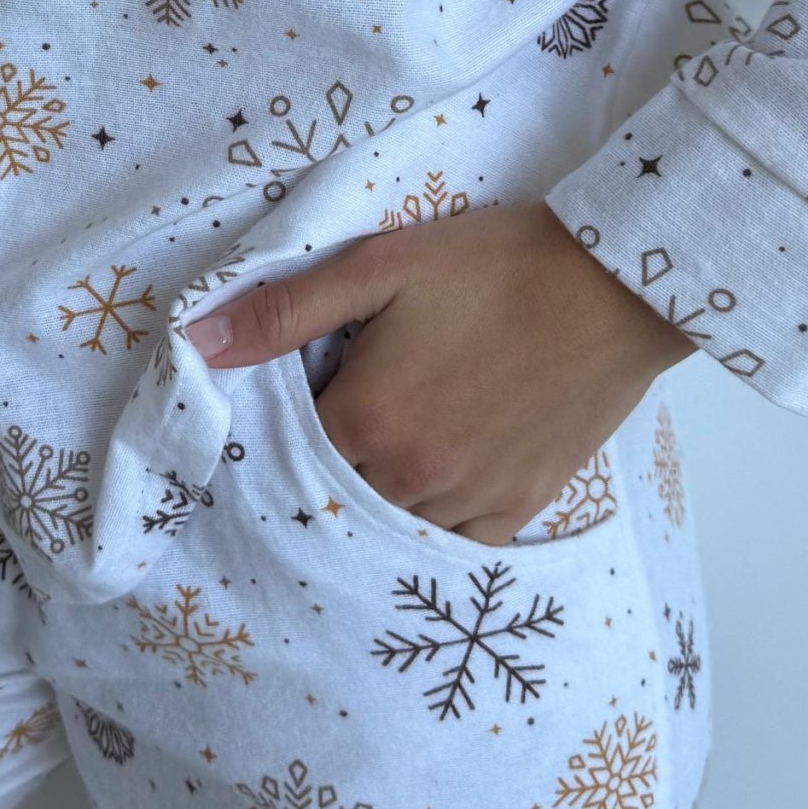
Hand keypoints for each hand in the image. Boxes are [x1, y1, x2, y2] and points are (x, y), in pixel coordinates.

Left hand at [182, 203, 695, 545]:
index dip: (286, 429)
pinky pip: (460, 543)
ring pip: (396, 525)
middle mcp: (412, 477)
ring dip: (380, 497)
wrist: (612, 285)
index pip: (290, 453)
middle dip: (327, 469)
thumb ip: (283, 312)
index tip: (296, 401)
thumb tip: (195, 344)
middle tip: (346, 425)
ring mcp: (471, 498)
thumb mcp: (378, 267)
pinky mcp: (523, 503)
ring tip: (390, 450)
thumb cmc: (494, 265)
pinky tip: (435, 489)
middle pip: (339, 497)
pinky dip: (437, 524)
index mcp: (367, 421)